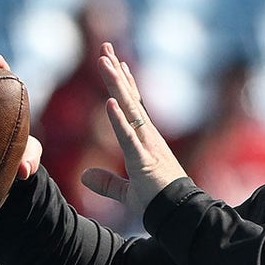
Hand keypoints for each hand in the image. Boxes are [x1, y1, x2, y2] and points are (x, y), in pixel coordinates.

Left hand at [81, 42, 186, 218]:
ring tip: (103, 62)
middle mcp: (148, 138)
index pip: (133, 106)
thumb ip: (107, 183)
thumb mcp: (128, 193)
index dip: (123, 83)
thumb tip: (84, 176)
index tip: (114, 61)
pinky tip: (109, 102)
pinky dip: (118, 120)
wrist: (180, 217)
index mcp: (145, 142)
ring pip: (128, 110)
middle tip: (104, 47)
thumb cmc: (159, 204)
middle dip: (116, 72)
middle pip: (129, 99)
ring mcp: (147, 147)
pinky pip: (128, 137)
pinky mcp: (144, 161)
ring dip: (115, 85)